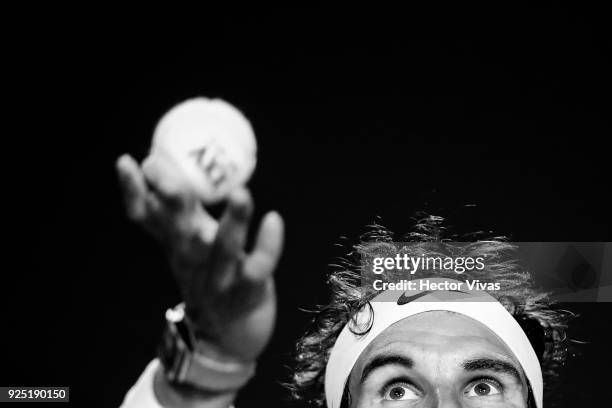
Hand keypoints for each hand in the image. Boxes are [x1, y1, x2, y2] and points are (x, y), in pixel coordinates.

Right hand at [116, 152, 283, 361]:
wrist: (229, 330)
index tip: (127, 161)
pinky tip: (273, 219)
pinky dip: (268, 245)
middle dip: (174, 197)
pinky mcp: (249, 290)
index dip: (133, 192)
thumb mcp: (183, 241)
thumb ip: (167, 208)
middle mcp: (193, 259)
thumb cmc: (208, 272)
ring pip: (224, 247)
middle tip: (168, 168)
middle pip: (180, 228)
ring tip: (241, 193)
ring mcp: (220, 277)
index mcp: (176, 243)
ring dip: (234, 220)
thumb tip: (148, 160)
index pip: (146, 217)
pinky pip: (259, 267)